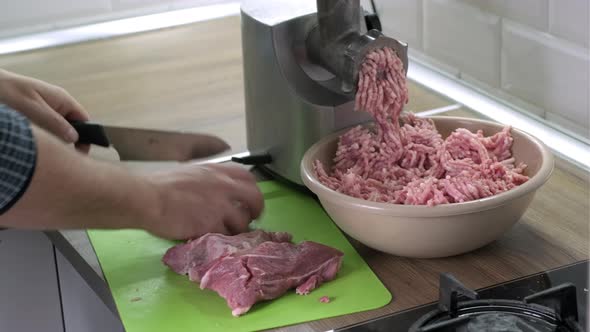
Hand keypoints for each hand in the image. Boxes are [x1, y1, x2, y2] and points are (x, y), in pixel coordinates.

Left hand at [0, 69, 88, 151]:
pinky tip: (36, 143)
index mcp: (62, 99)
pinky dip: (44, 138)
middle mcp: (57, 104)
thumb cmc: (7, 90)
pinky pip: (46, 130)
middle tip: (60, 155)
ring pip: (58, 130)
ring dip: (53, 140)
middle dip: (69, 141)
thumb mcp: (32, 108)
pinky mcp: (35, 115)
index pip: (84, 119)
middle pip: (73, 127)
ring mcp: (47, 110)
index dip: (87, 136)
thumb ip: (54, 122)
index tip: (81, 152)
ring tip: (44, 149)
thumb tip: (75, 138)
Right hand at [144, 164, 263, 239]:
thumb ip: (206, 181)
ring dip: (238, 229)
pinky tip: (215, 240)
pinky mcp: (212, 224)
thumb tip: (211, 192)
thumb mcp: (189, 173)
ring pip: (243, 221)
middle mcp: (223, 186)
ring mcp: (220, 206)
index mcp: (216, 171)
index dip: (251, 190)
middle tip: (249, 219)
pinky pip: (226, 235)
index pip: (247, 177)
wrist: (147, 198)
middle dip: (256, 210)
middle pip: (254, 198)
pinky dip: (223, 240)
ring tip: (228, 234)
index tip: (248, 199)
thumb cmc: (159, 186)